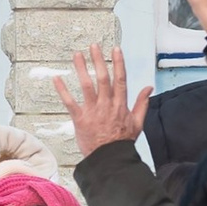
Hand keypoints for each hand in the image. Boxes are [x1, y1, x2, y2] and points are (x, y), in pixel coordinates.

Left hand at [54, 40, 149, 162]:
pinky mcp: (80, 119)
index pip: (120, 79)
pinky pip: (70, 102)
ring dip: (81, 69)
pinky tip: (57, 79)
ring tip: (76, 55)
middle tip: (93, 46)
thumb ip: (143, 104)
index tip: (115, 50)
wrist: (109, 159)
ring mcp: (93, 111)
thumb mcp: (138, 123)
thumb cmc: (122, 142)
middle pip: (103, 78)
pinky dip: (63, 90)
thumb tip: (149, 88)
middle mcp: (107, 105)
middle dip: (98, 60)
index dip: (118, 63)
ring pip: (87, 86)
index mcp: (120, 105)